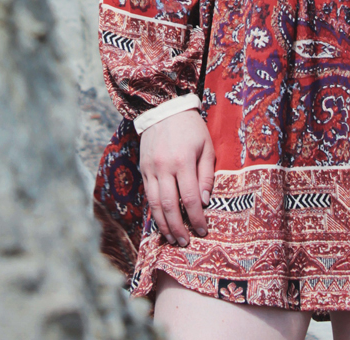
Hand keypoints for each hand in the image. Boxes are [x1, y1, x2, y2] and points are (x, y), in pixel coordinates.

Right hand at [139, 110, 214, 247]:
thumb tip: (204, 203)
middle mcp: (164, 167)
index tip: (202, 231)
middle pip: (170, 206)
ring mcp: (151, 169)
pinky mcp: (143, 169)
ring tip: (171, 238)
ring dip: (163, 225)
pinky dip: (154, 211)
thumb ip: (206, 175)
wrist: (164, 108)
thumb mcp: (206, 147)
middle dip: (178, 228)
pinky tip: (161, 221)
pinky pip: (148, 195)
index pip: (190, 198)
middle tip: (185, 242)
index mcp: (183, 161)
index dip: (196, 218)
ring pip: (155, 204)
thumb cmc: (191, 127)